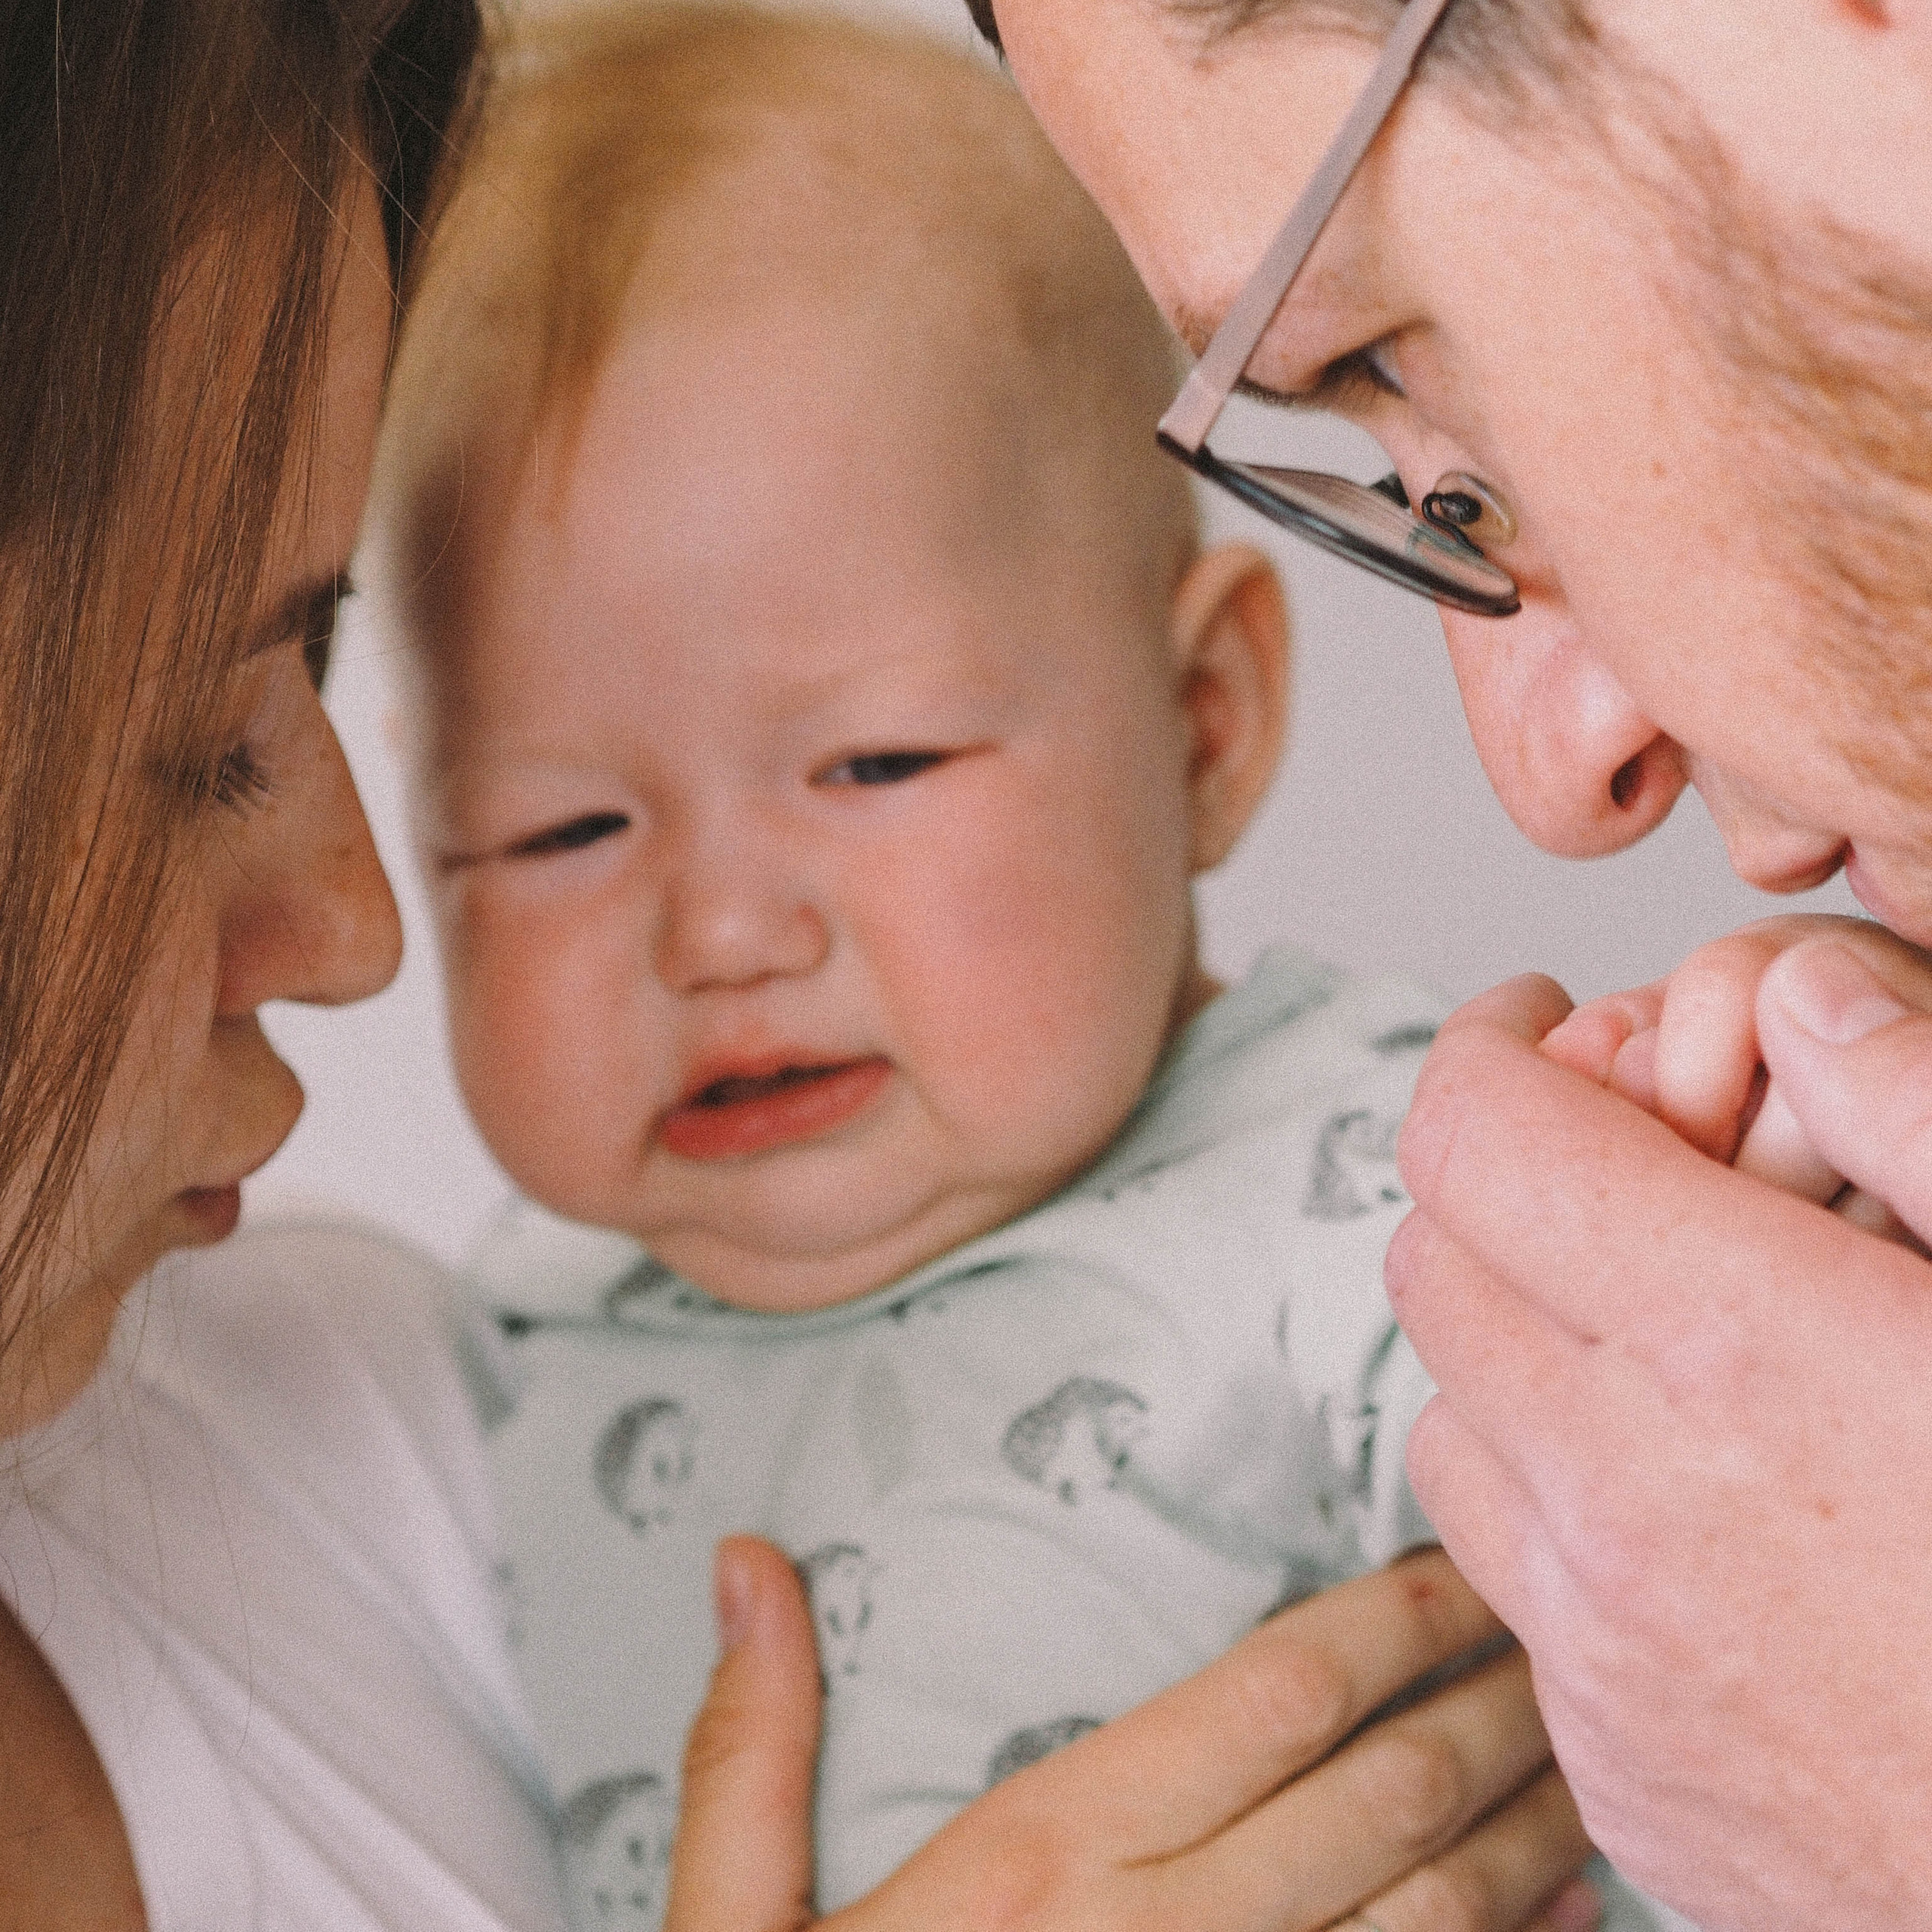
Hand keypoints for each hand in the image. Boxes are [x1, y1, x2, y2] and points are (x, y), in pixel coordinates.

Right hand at [666, 1536, 1604, 1931]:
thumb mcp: (732, 1928)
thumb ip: (753, 1742)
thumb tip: (749, 1563)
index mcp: (1042, 1860)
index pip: (1268, 1698)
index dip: (1386, 1623)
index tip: (1457, 1571)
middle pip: (1382, 1792)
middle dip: (1490, 1704)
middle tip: (1562, 1637)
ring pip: (1434, 1917)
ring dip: (1529, 1829)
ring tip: (1585, 1756)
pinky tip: (1561, 1916)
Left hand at [1393, 969, 1931, 1928]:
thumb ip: (1929, 1118)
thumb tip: (1801, 997)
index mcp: (1741, 1350)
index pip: (1475, 1136)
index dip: (1488, 1046)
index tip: (1535, 1019)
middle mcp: (1626, 1500)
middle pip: (1437, 1264)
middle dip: (1502, 1184)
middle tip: (1612, 1168)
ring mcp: (1605, 1650)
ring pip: (1449, 1421)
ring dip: (1516, 1351)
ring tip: (1651, 1341)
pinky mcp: (1620, 1765)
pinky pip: (1510, 1585)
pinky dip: (1556, 1512)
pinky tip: (1692, 1511)